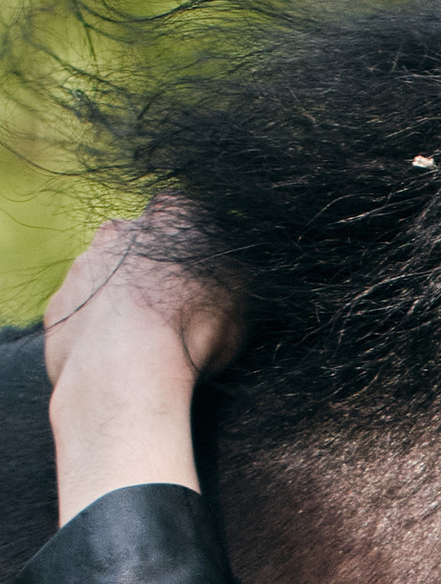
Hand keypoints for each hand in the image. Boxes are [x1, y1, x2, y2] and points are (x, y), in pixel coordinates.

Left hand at [43, 201, 241, 525]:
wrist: (123, 372)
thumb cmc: (191, 331)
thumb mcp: (239, 299)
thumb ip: (235, 275)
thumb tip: (238, 271)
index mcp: (168, 220)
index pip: (182, 212)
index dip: (193, 240)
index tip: (202, 272)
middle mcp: (117, 233)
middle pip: (135, 243)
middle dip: (149, 269)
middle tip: (172, 310)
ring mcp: (81, 270)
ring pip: (103, 278)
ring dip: (119, 301)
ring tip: (143, 345)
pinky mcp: (58, 310)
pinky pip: (79, 315)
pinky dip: (94, 332)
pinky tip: (115, 361)